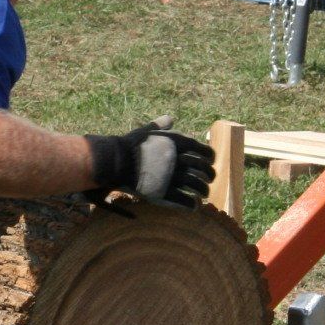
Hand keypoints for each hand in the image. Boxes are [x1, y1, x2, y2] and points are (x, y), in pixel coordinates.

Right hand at [85, 115, 215, 208]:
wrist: (114, 161)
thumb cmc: (129, 145)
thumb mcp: (146, 131)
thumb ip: (160, 126)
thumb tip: (170, 118)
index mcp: (178, 143)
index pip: (205, 152)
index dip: (210, 159)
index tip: (209, 163)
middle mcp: (179, 160)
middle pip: (205, 171)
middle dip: (209, 177)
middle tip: (208, 181)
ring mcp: (173, 178)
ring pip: (199, 187)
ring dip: (203, 192)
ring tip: (202, 195)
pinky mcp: (165, 194)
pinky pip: (186, 202)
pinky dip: (193, 205)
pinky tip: (193, 206)